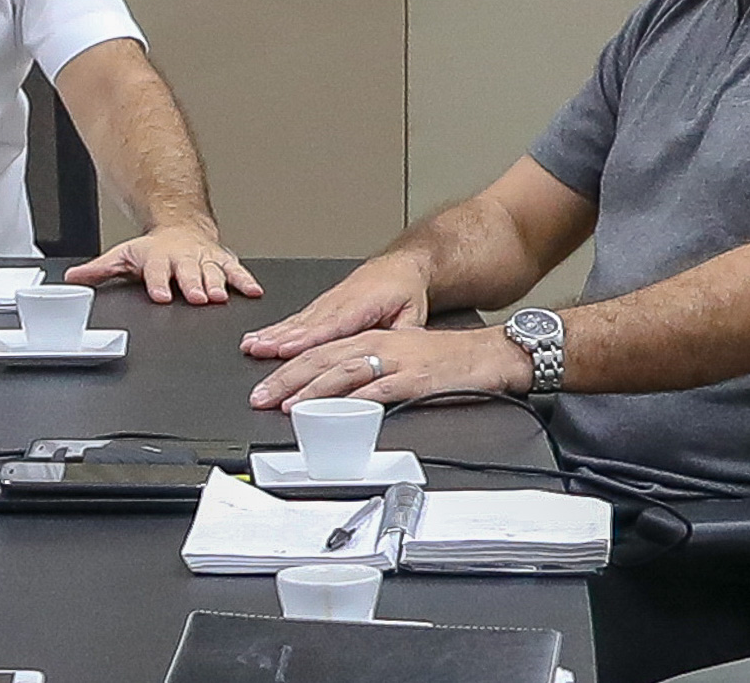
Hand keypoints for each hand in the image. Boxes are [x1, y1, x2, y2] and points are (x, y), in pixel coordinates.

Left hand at [63, 222, 261, 304]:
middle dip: (193, 284)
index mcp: (158, 258)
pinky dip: (245, 280)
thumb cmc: (154, 248)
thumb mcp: (124, 255)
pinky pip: (236, 270)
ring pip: (213, 271)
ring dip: (218, 283)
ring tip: (221, 295)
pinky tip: (254, 291)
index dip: (158, 283)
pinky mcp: (223, 260)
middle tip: (198, 297)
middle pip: (188, 272)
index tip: (160, 295)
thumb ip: (100, 270)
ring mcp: (205, 259)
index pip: (156, 272)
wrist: (181, 225)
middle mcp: (183, 258)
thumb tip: (73, 278)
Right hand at [240, 254, 429, 359]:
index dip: (308, 338)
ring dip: (272, 334)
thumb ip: (400, 338)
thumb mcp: (413, 316)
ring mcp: (327, 303)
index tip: (287, 347)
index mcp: (362, 305)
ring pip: (296, 321)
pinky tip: (259, 338)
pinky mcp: (321, 306)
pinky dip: (276, 329)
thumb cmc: (404, 291)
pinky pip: (296, 319)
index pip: (332, 325)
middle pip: (306, 325)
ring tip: (251, 345)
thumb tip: (393, 358)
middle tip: (257, 350)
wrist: (400, 266)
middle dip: (279, 340)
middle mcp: (339, 303)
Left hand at [248, 325, 529, 410]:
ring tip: (287, 405)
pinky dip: (354, 399)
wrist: (489, 353)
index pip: (319, 352)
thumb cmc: (447, 360)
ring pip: (343, 372)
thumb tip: (336, 397)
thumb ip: (369, 374)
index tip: (262, 385)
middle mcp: (378, 345)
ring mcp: (396, 360)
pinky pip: (379, 388)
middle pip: (322, 360)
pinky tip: (337, 409)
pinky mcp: (414, 378)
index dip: (287, 368)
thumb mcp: (400, 359)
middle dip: (286, 379)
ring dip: (311, 390)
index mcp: (371, 340)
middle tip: (259, 396)